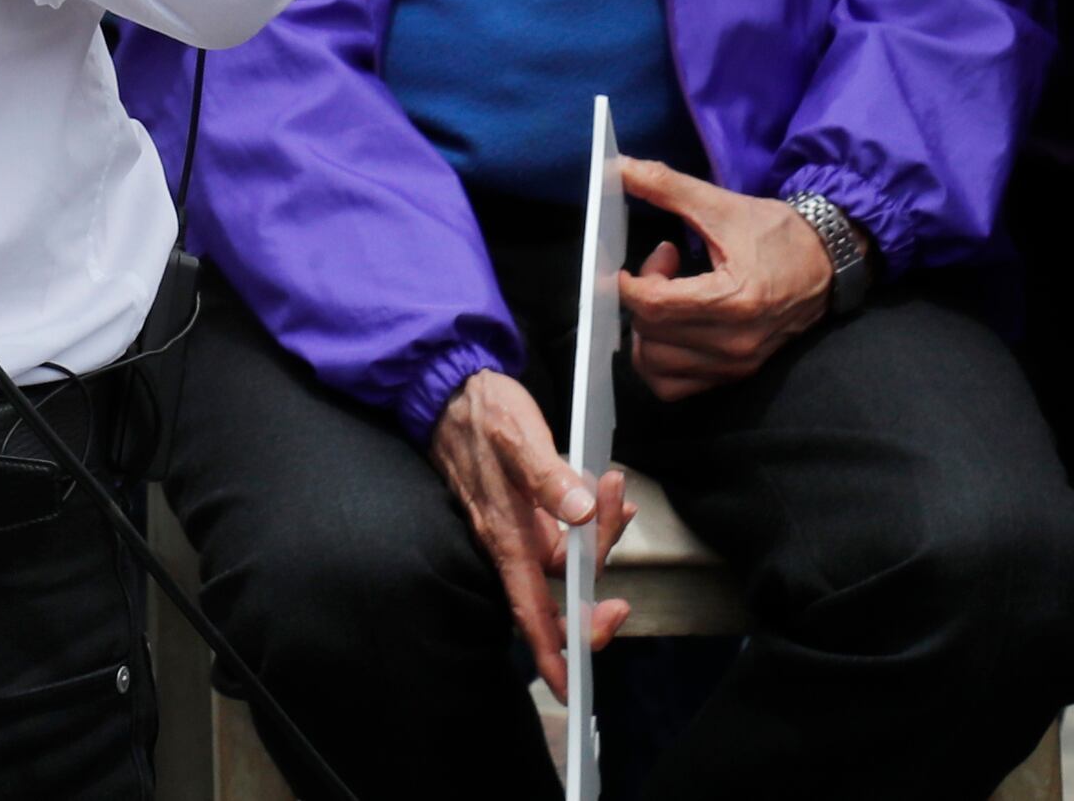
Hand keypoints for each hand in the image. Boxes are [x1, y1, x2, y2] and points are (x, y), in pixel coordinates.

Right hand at [428, 370, 615, 692]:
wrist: (450, 387)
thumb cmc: (481, 411)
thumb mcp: (517, 435)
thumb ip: (548, 475)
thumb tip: (578, 513)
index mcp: (506, 534)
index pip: (531, 609)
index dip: (551, 652)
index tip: (573, 685)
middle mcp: (512, 541)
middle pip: (560, 592)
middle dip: (596, 589)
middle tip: (623, 557)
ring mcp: (519, 528)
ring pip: (568, 561)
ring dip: (600, 538)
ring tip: (617, 495)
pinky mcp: (526, 511)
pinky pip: (566, 534)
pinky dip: (591, 521)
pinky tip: (607, 495)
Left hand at [612, 159, 835, 395]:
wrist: (827, 263)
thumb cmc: (777, 234)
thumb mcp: (722, 205)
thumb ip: (667, 186)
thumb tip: (621, 167)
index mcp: (734, 299)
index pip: (655, 306)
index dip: (629, 285)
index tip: (630, 266)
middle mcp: (735, 342)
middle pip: (651, 336)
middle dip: (641, 300)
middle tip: (662, 270)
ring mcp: (737, 365)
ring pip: (656, 367)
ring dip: (647, 331)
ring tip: (667, 299)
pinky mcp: (736, 375)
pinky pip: (676, 386)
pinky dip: (660, 360)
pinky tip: (672, 326)